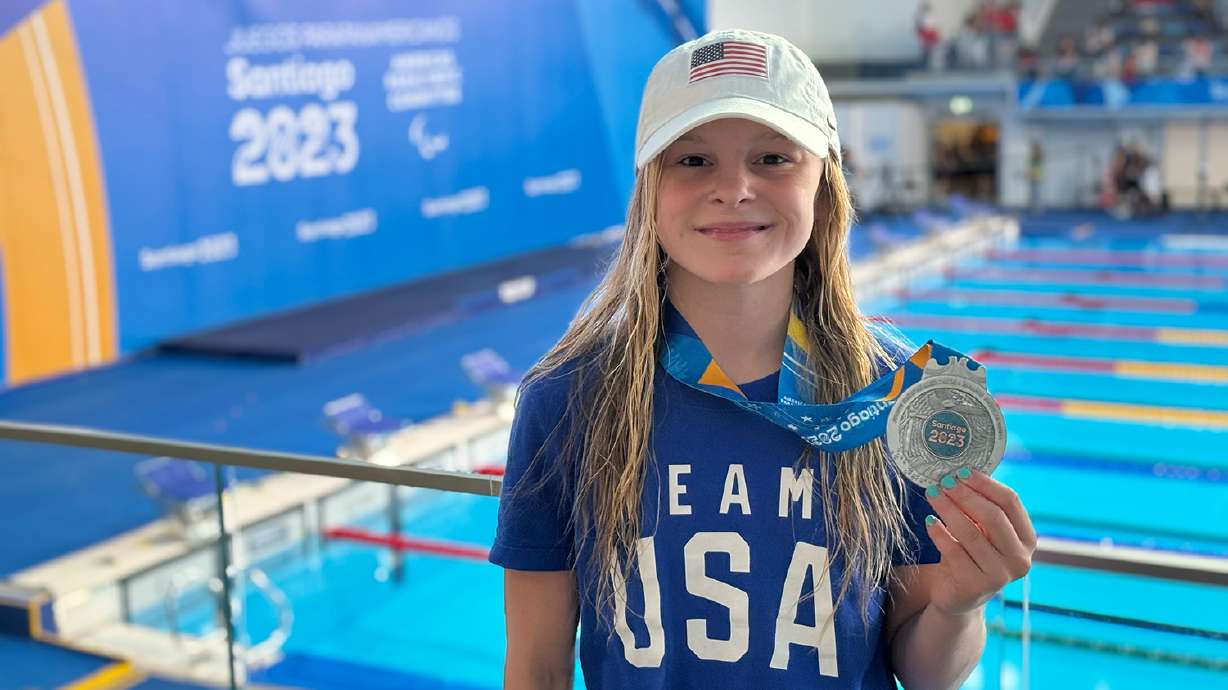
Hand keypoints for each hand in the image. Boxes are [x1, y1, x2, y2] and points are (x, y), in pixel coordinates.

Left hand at [923, 467, 1036, 616]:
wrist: (959, 595)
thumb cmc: (972, 553)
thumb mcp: (984, 531)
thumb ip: (981, 506)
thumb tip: (960, 471)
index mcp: (1027, 539)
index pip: (1011, 502)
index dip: (985, 484)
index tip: (961, 471)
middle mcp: (1020, 558)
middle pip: (992, 516)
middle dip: (965, 495)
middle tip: (942, 481)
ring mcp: (999, 575)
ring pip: (970, 532)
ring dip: (948, 509)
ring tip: (932, 494)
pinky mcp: (974, 586)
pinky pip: (953, 551)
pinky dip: (939, 533)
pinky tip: (929, 521)